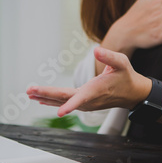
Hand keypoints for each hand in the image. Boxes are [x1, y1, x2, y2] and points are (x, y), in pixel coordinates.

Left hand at [27, 47, 150, 116]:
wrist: (132, 93)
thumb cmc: (126, 76)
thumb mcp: (121, 63)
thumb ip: (109, 56)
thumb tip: (97, 50)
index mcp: (95, 90)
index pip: (80, 98)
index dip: (69, 105)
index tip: (60, 112)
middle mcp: (88, 100)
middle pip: (63, 98)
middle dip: (46, 94)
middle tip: (30, 90)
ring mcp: (84, 104)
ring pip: (61, 101)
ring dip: (45, 97)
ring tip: (30, 93)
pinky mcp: (83, 103)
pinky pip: (64, 103)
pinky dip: (51, 101)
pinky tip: (41, 100)